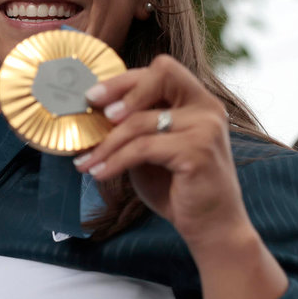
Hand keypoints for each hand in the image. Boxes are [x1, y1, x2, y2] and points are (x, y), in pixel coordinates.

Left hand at [74, 54, 243, 246]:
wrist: (211, 227)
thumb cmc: (178, 187)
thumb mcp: (151, 150)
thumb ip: (134, 127)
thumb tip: (92, 112)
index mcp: (198, 101)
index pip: (161, 70)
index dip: (124, 80)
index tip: (93, 96)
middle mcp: (207, 107)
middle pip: (161, 74)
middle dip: (122, 89)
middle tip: (93, 110)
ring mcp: (206, 127)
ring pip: (139, 121)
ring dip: (105, 144)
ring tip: (85, 161)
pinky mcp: (198, 151)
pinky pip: (142, 148)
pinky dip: (115, 161)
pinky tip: (99, 173)